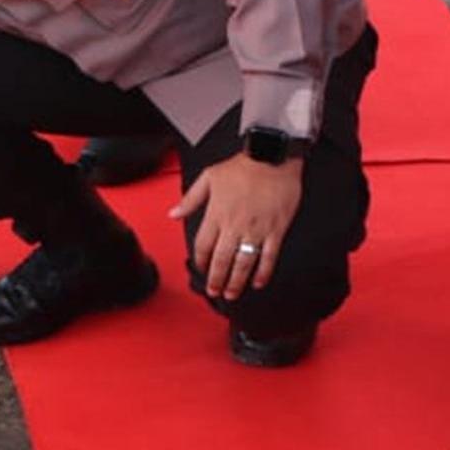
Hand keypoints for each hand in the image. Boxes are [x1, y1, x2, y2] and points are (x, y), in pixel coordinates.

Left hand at [171, 151, 302, 302]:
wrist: (272, 156)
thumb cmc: (242, 166)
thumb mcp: (209, 177)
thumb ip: (190, 198)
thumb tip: (173, 213)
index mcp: (216, 213)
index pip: (203, 245)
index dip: (201, 261)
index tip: (201, 269)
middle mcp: (234, 224)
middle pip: (221, 259)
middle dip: (216, 279)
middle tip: (214, 291)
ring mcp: (256, 229)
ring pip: (243, 263)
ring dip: (236, 281)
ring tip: (231, 293)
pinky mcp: (275, 229)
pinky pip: (268, 256)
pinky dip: (263, 272)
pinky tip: (258, 282)